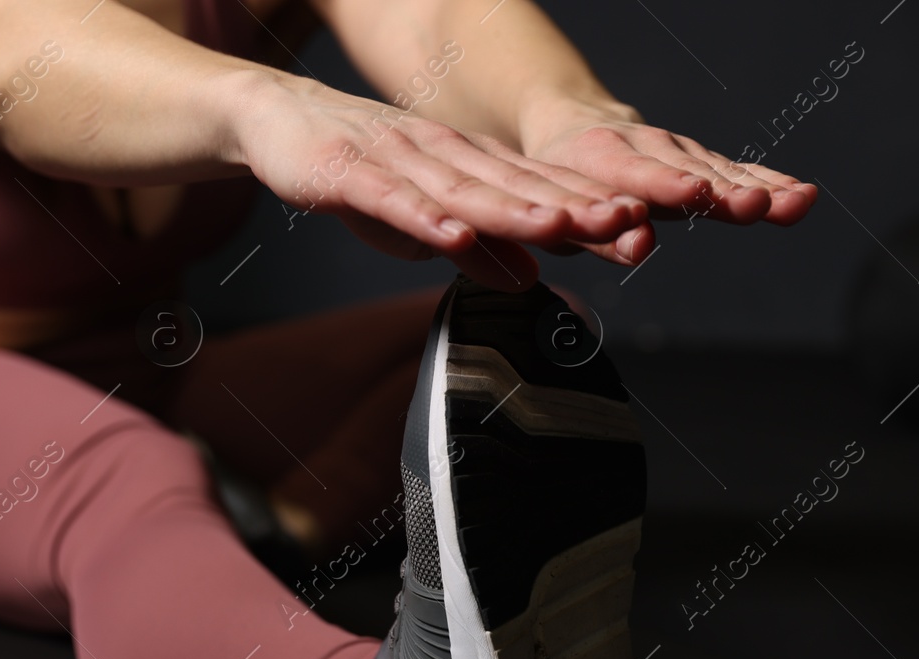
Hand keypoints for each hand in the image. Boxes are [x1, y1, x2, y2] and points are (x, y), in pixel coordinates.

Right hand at [234, 72, 649, 290]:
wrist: (281, 120)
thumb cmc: (358, 171)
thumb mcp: (425, 219)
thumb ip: (477, 247)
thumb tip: (532, 278)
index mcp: (467, 167)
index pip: (536, 189)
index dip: (587, 206)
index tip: (637, 226)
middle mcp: (442, 158)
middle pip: (514, 187)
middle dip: (571, 205)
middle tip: (623, 222)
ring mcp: (397, 163)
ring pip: (463, 192)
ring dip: (512, 211)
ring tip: (557, 227)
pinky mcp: (348, 175)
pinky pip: (391, 201)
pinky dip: (424, 218)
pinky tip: (453, 235)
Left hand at [521, 99, 817, 265]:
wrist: (577, 125)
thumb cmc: (564, 181)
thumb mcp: (561, 209)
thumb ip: (597, 234)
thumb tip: (639, 248)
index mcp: (602, 154)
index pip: (636, 170)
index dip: (667, 184)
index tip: (695, 193)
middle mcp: (648, 146)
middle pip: (690, 171)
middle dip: (722, 192)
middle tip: (754, 206)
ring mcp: (679, 151)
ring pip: (721, 171)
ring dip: (757, 189)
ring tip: (793, 204)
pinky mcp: (701, 160)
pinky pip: (737, 172)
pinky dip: (768, 184)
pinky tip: (800, 197)